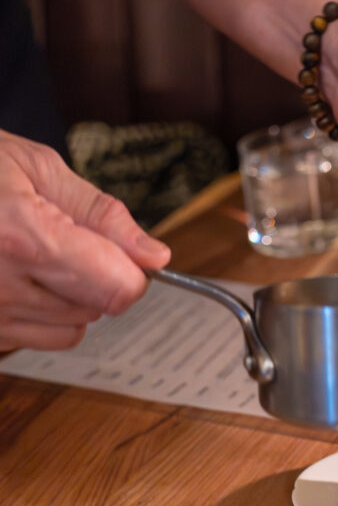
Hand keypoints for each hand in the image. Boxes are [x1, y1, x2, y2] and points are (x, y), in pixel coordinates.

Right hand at [0, 131, 169, 351]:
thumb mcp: (37, 167)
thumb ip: (102, 215)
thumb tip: (154, 256)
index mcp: (23, 237)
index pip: (117, 288)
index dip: (131, 268)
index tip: (119, 248)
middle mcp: (0, 287)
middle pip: (98, 308)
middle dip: (96, 275)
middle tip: (60, 236)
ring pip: (70, 329)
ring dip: (67, 297)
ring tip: (29, 254)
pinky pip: (33, 337)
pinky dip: (36, 312)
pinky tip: (10, 275)